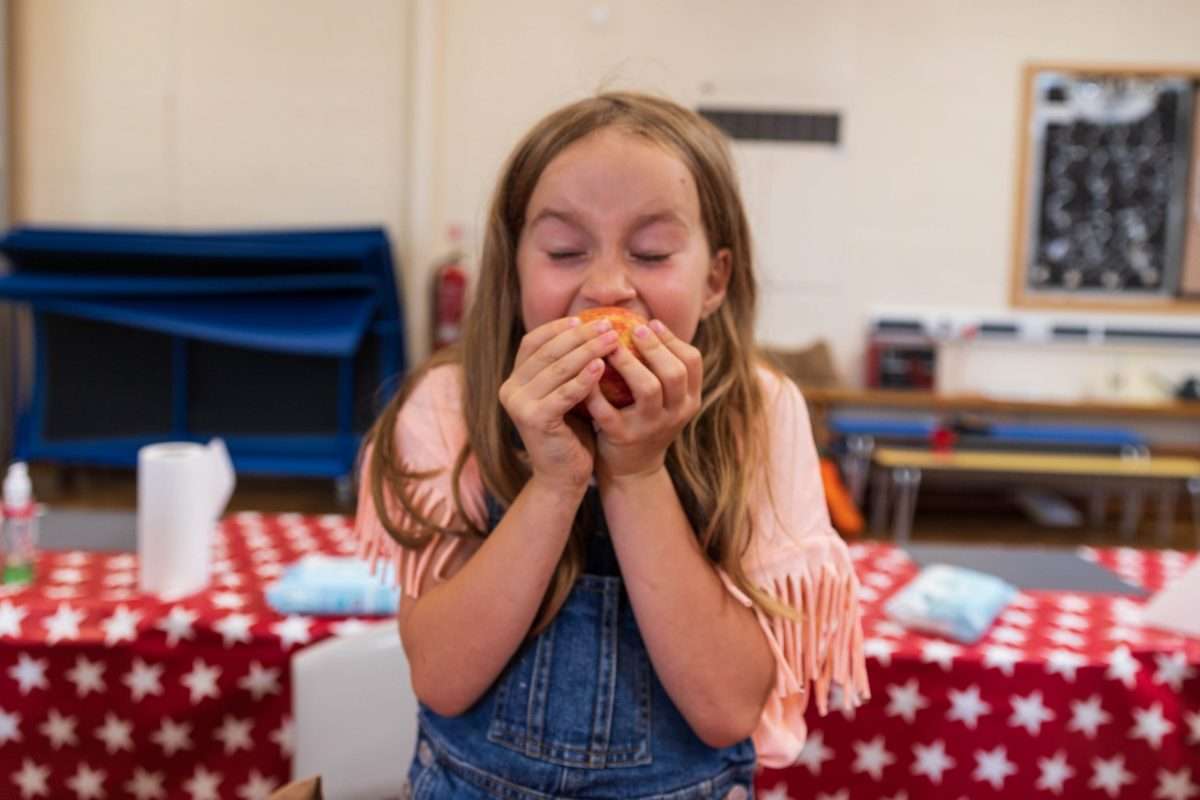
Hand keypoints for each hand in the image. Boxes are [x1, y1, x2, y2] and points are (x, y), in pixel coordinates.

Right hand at [499, 316, 618, 492]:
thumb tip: (591, 328)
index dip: (557, 328)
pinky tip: (603, 367)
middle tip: (607, 324)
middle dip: (579, 335)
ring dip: (587, 351)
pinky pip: (564, 393)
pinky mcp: (534, 420)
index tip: (584, 318)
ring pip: (557, 369)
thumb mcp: (566, 394)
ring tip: (612, 339)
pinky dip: (584, 378)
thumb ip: (569, 367)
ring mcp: (519, 405)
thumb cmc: (571, 433)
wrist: (563, 477)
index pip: (533, 342)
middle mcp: (510, 390)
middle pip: (547, 352)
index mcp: (515, 380)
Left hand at [583, 319, 701, 482]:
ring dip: (629, 363)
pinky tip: (586, 375)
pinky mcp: (624, 438)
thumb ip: (660, 366)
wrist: (631, 468)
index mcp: (689, 399)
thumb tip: (644, 320)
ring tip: (610, 346)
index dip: (672, 339)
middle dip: (654, 346)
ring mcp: (652, 427)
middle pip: (674, 373)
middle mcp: (676, 413)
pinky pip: (609, 411)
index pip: (692, 361)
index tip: (651, 322)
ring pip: (648, 389)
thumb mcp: (663, 397)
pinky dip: (597, 391)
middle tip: (633, 327)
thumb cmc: (643, 419)